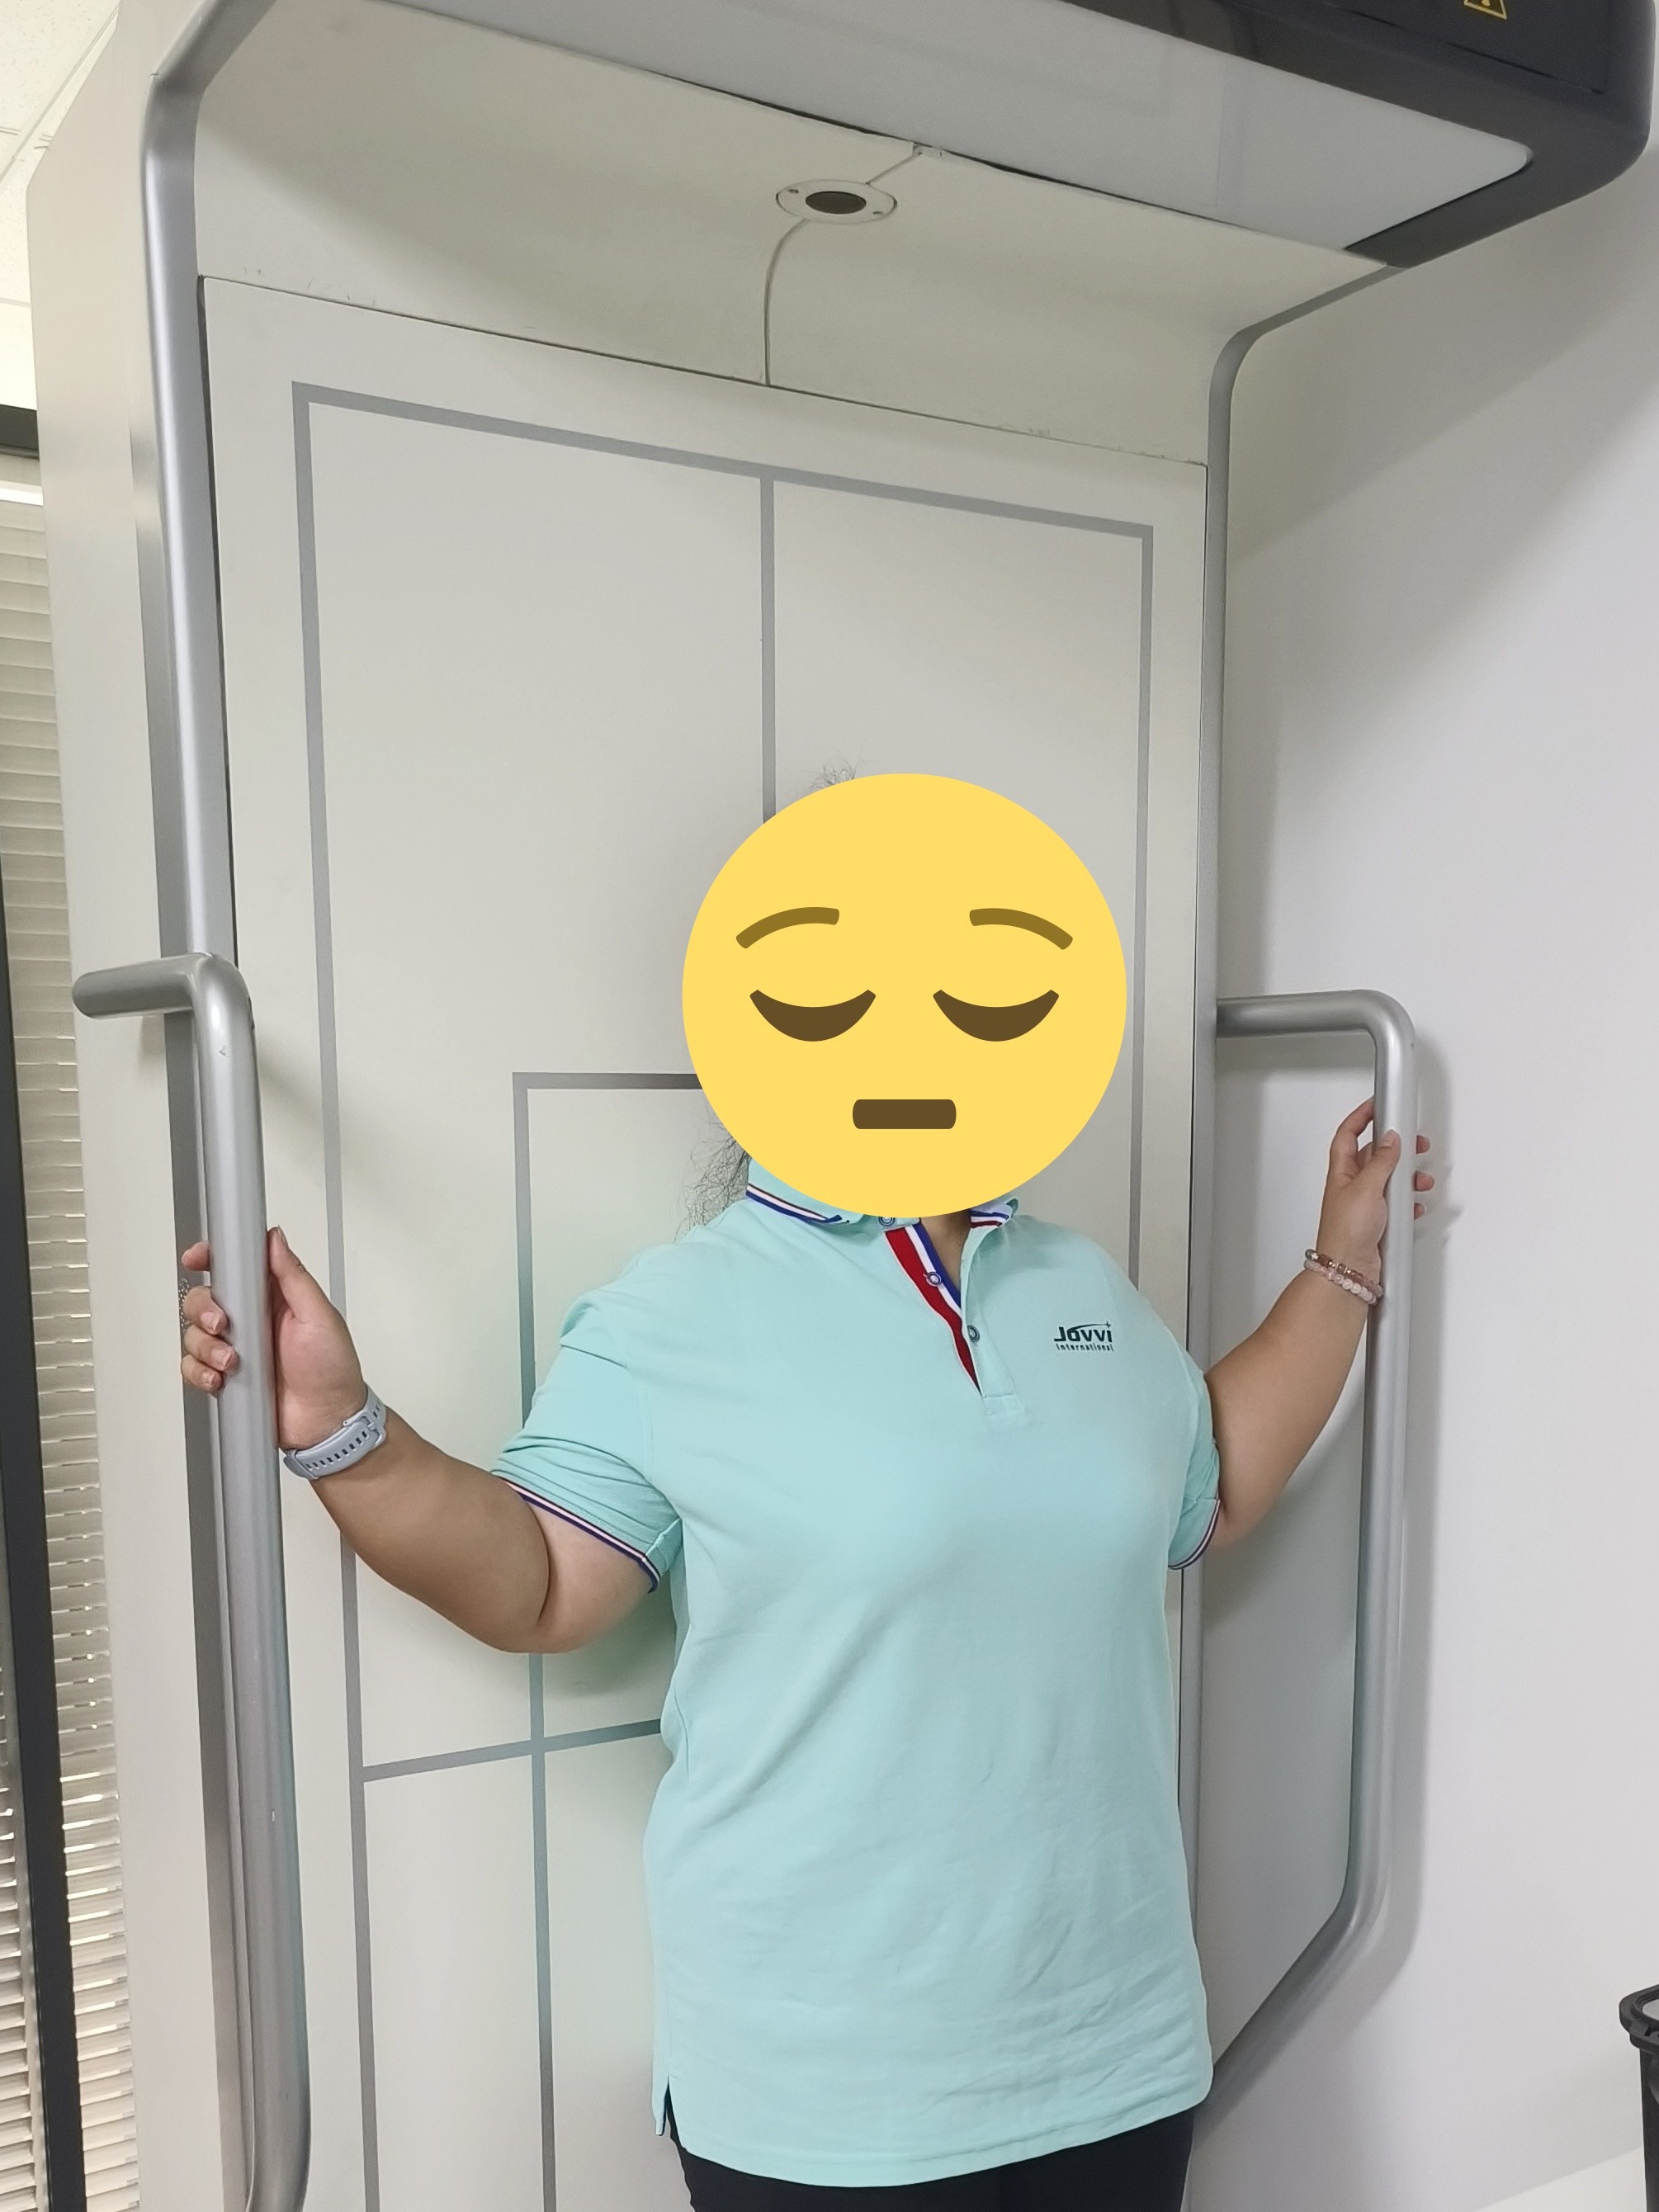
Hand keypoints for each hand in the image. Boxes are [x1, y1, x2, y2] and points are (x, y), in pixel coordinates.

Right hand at [180, 1228, 368, 1450]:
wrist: (327, 1421)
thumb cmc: (333, 1369)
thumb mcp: (319, 1315)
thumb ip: (293, 1276)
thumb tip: (274, 1238)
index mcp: (273, 1297)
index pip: (234, 1268)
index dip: (211, 1259)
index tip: (197, 1258)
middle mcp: (250, 1320)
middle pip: (204, 1299)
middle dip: (203, 1309)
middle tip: (221, 1325)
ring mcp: (235, 1349)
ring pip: (194, 1334)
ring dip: (205, 1347)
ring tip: (232, 1363)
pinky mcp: (224, 1376)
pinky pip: (193, 1367)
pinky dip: (198, 1372)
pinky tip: (219, 1379)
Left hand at [1313, 1100, 1434, 1283]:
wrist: (1348, 1270)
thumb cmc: (1346, 1232)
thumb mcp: (1366, 1188)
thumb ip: (1381, 1162)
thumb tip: (1390, 1139)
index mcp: (1342, 1172)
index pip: (1348, 1134)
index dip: (1361, 1117)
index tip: (1377, 1105)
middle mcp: (1352, 1186)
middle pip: (1374, 1156)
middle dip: (1396, 1148)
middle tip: (1414, 1143)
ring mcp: (1364, 1204)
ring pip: (1389, 1181)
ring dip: (1406, 1177)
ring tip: (1421, 1179)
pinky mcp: (1377, 1222)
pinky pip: (1395, 1204)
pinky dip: (1407, 1202)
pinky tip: (1413, 1204)